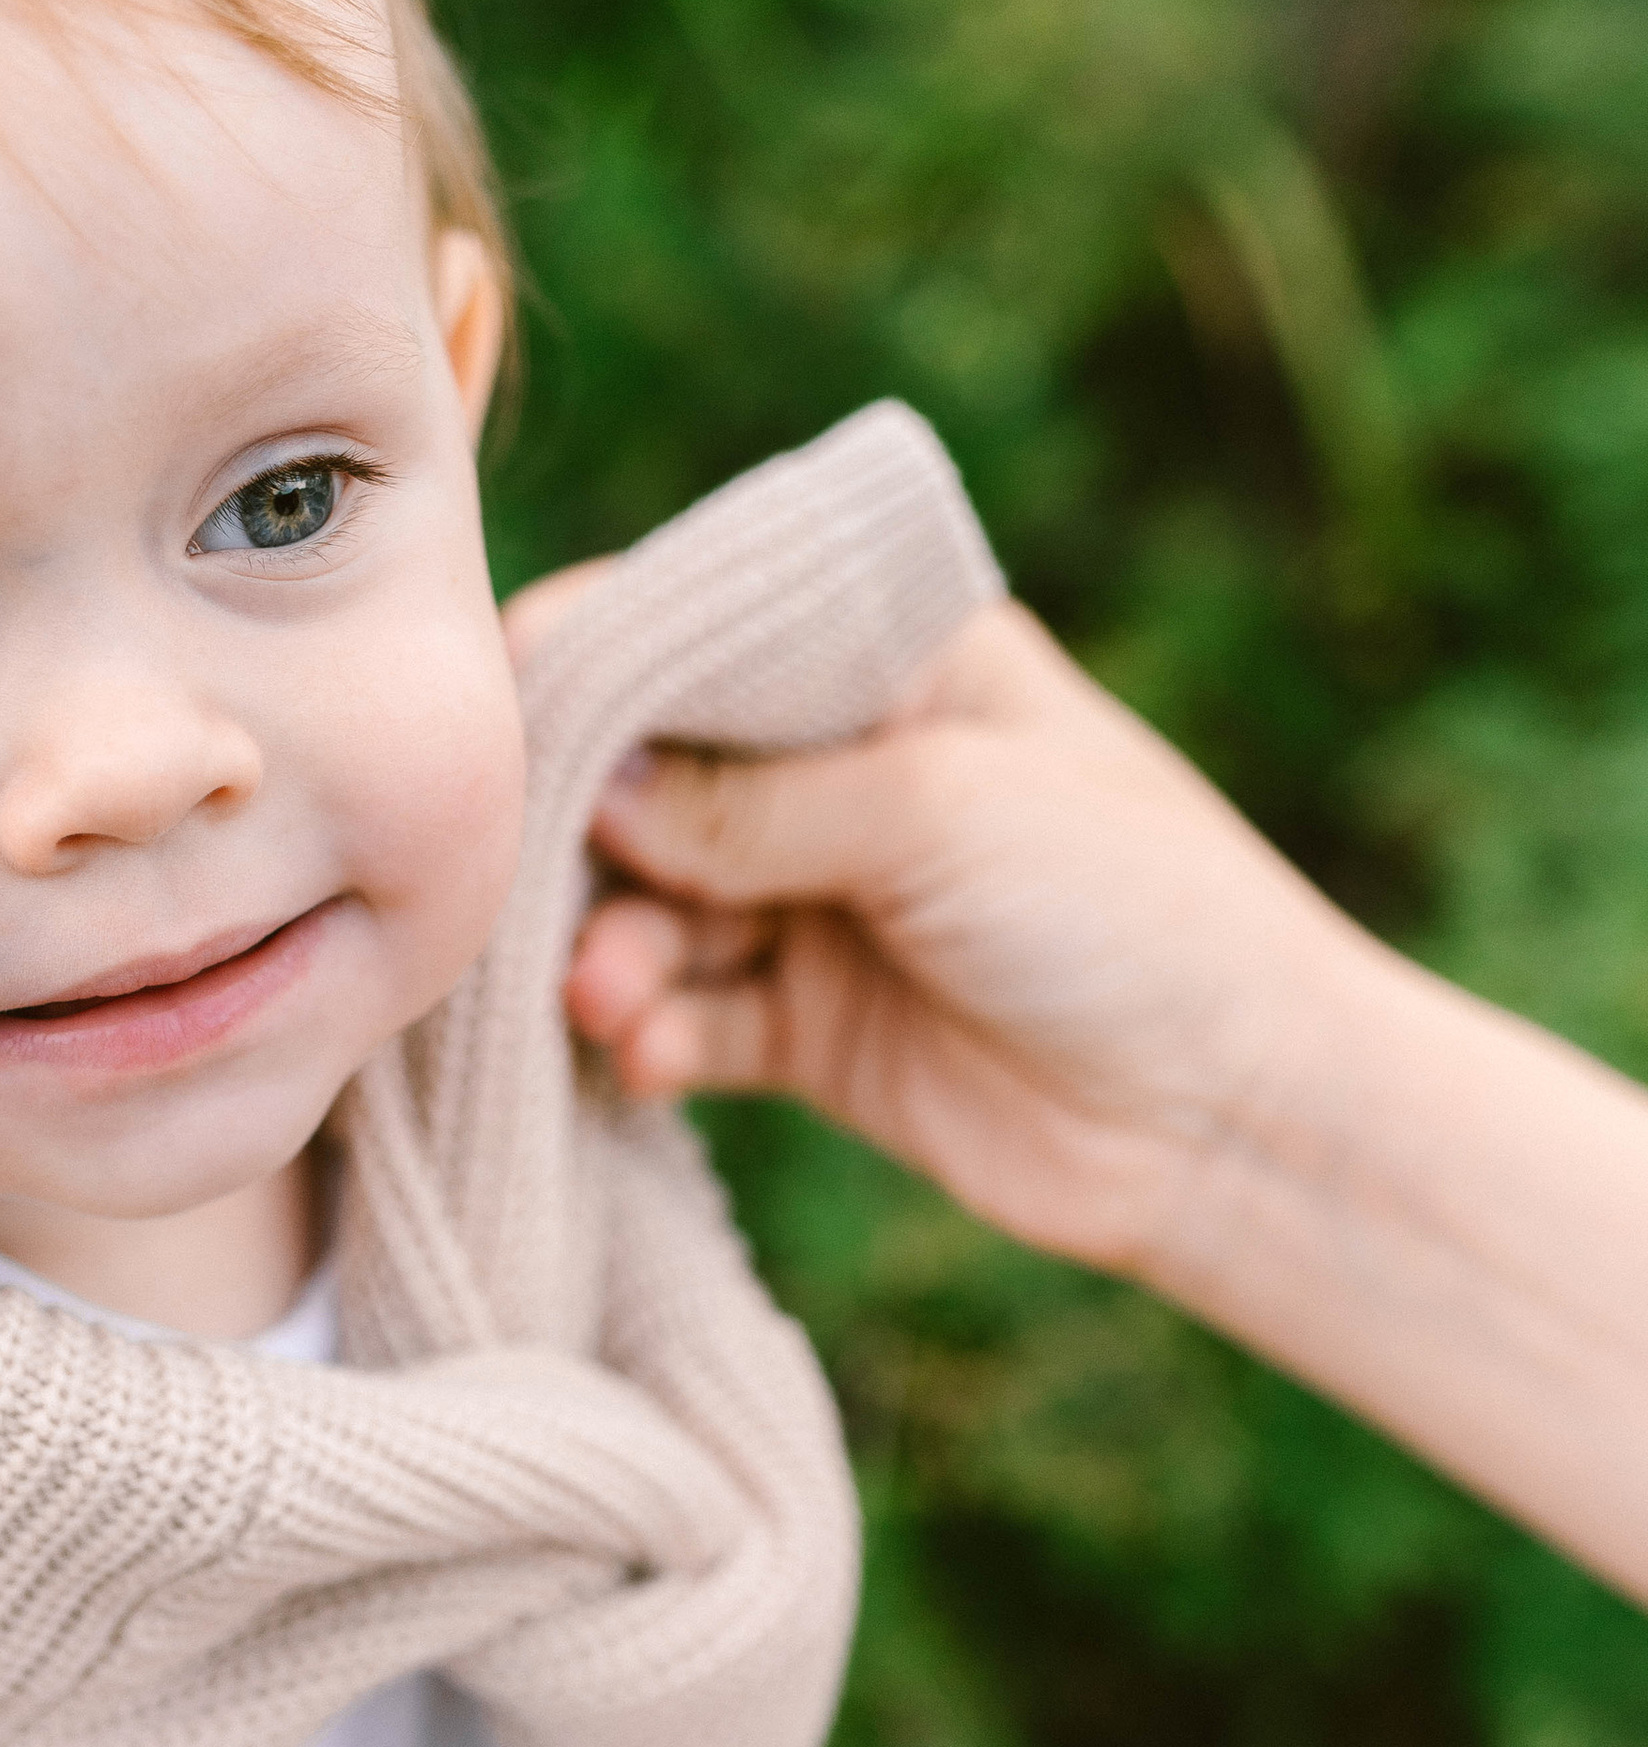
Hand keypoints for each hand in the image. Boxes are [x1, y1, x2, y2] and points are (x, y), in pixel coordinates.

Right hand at [505, 562, 1647, 1599]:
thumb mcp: (939, 813)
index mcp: (890, 661)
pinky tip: (643, 1057)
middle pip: (645, 776)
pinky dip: (650, 1032)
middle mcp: (840, 769)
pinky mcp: (807, 1028)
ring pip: (653, 905)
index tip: (510, 730)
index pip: (700, 627)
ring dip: (614, 949)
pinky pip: (686, 1016)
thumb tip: (586, 790)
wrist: (1236, 1119)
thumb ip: (752, 802)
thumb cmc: (1132, 912)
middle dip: (585, 837)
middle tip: (538, 896)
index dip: (595, 668)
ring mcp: (818, 900)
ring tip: (609, 997)